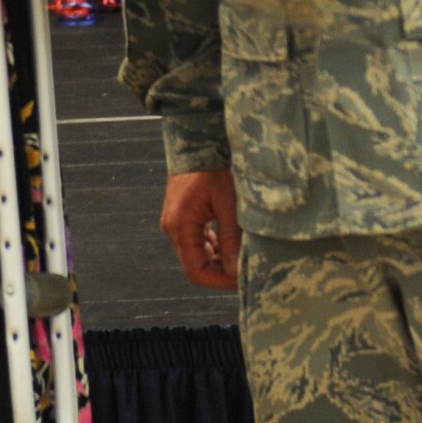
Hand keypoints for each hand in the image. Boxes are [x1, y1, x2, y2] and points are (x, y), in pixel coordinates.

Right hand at [161, 168, 241, 289]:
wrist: (196, 141)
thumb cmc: (213, 167)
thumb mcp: (228, 202)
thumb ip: (231, 238)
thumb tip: (235, 271)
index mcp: (181, 227)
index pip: (196, 272)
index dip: (221, 281)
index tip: (244, 277)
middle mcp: (173, 229)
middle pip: (196, 266)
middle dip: (222, 271)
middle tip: (248, 266)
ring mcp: (175, 223)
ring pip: (197, 255)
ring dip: (219, 259)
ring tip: (243, 251)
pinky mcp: (182, 217)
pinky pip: (197, 242)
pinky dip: (214, 247)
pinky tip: (231, 239)